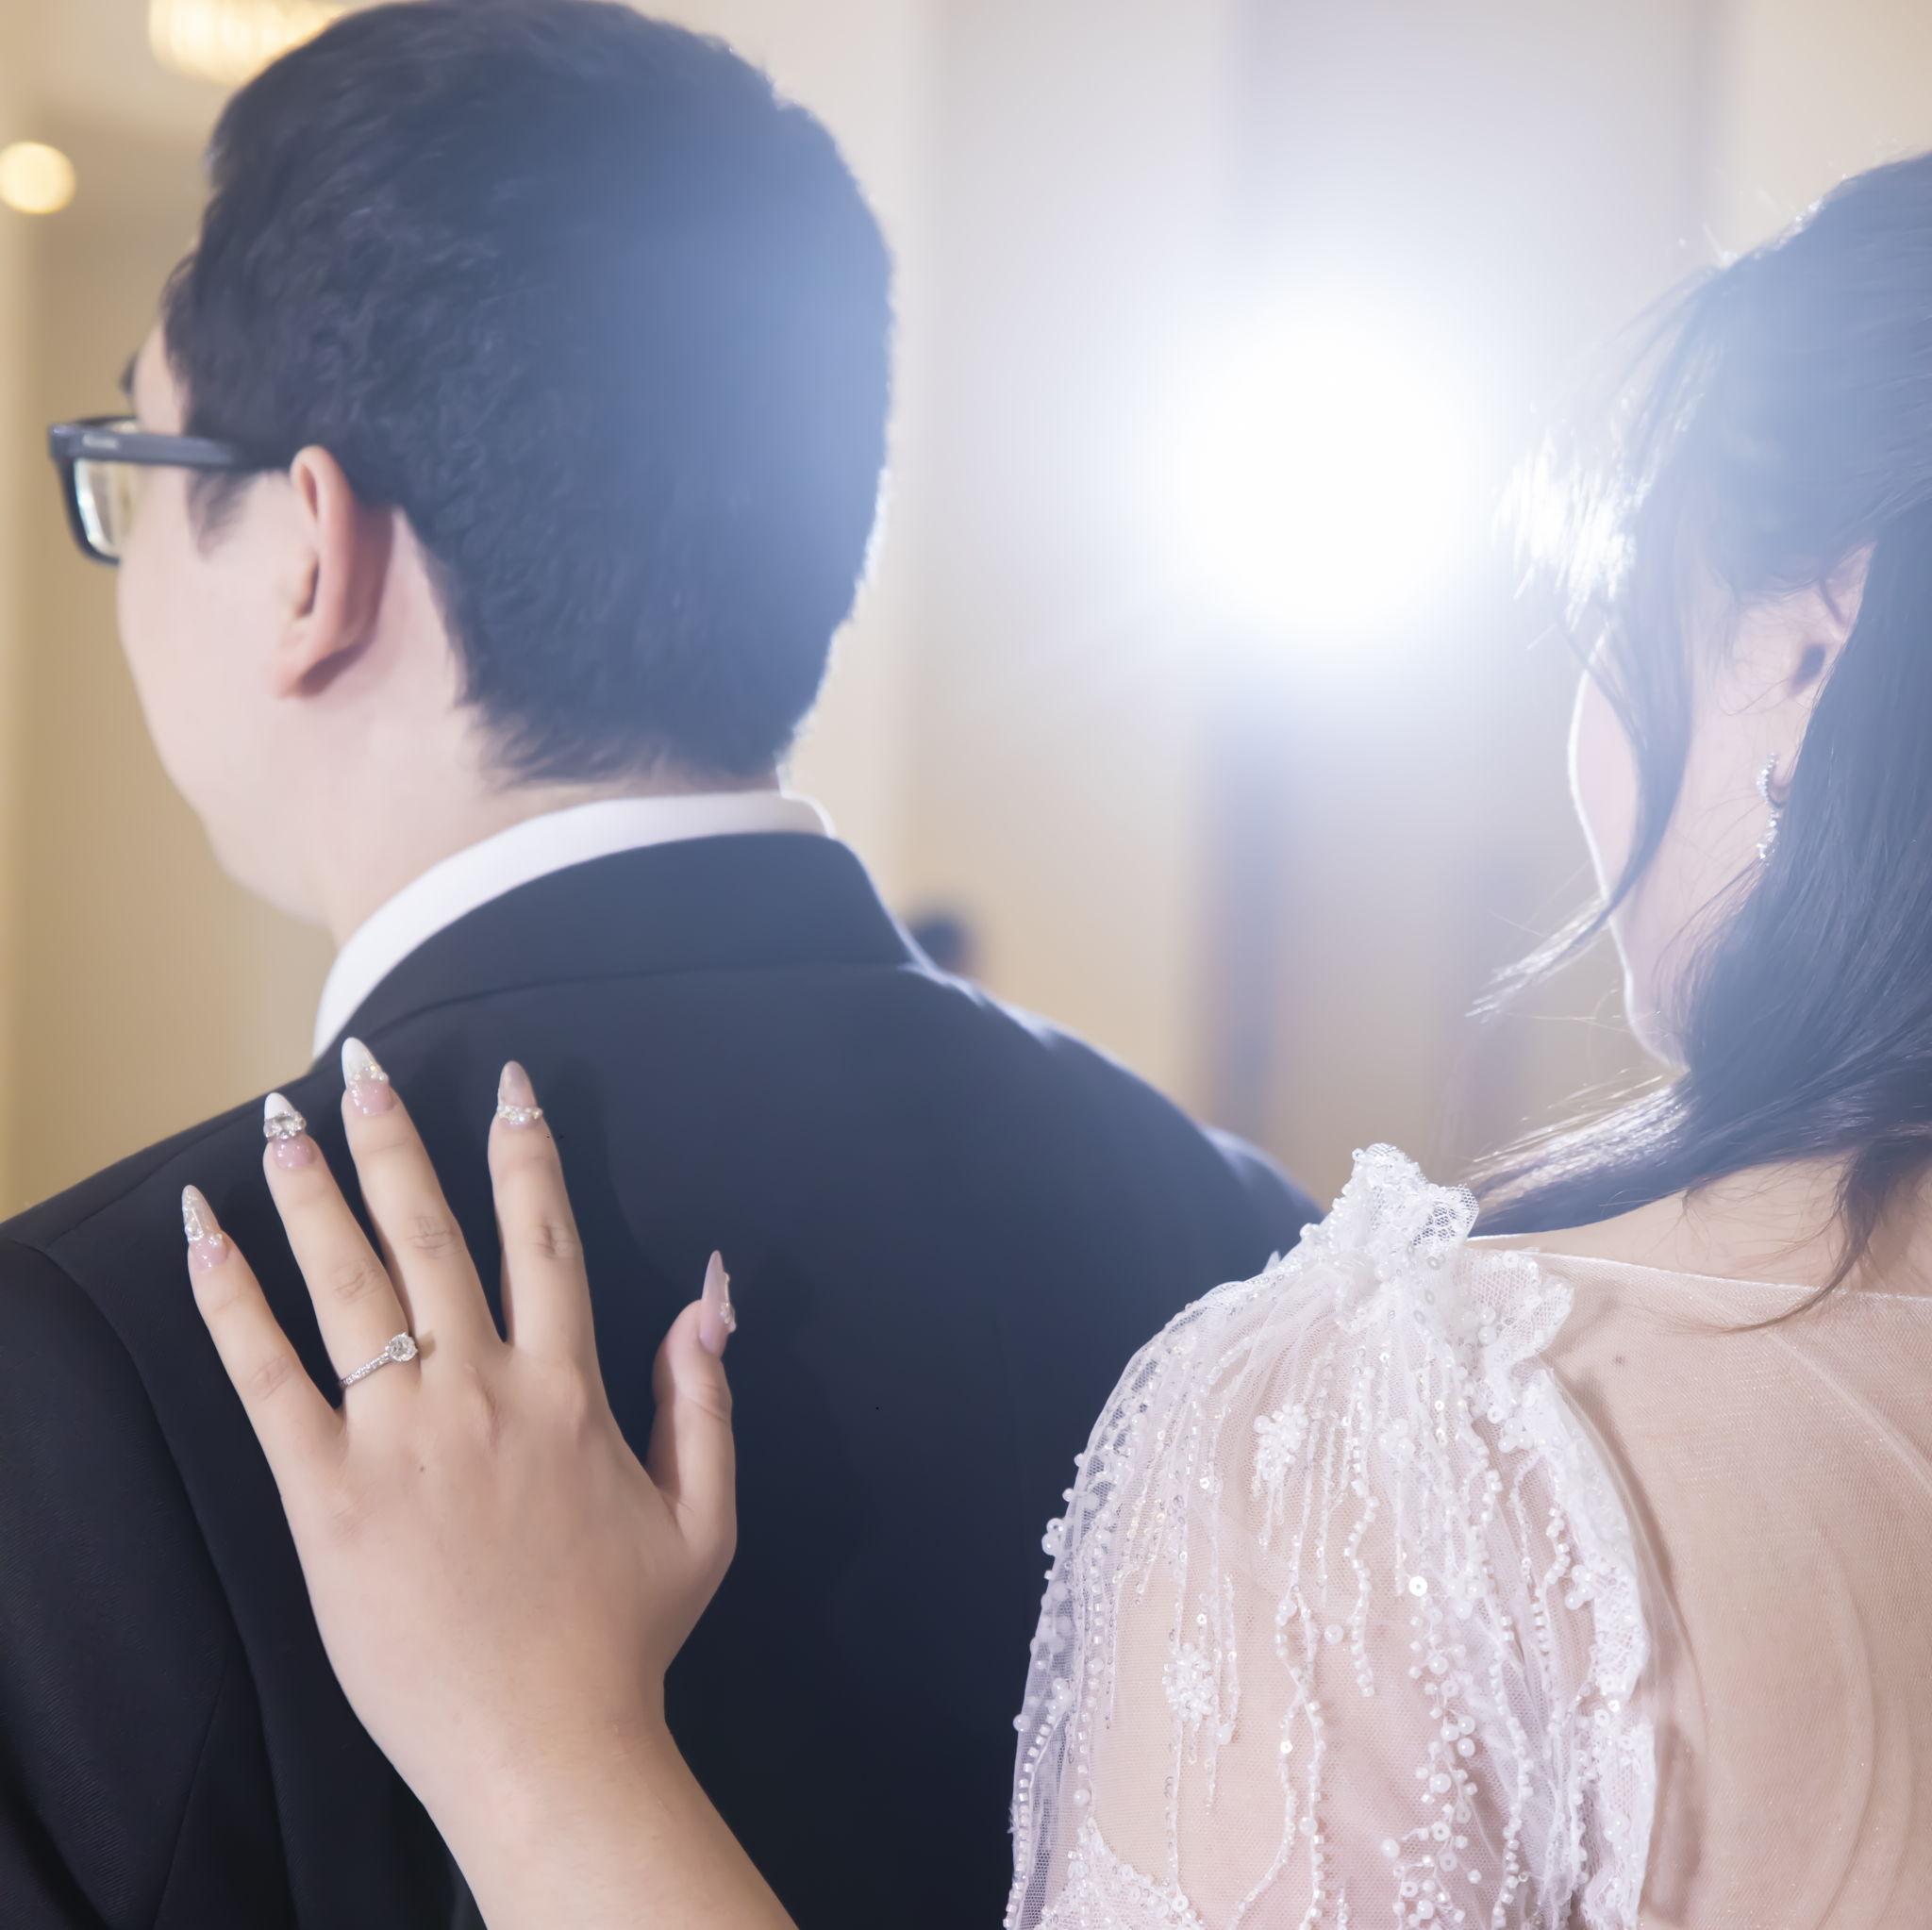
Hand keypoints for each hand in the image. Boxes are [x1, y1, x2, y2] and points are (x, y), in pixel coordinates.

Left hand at [180, 1047, 736, 1849]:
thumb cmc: (625, 1635)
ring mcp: (399, 1440)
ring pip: (348, 1287)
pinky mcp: (328, 1497)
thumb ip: (705, 1398)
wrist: (543, 1744)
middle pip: (430, 1237)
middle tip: (364, 1067)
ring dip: (311, 1194)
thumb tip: (712, 1294)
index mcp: (567, 1392)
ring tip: (280, 1117)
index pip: (543, 1239)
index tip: (506, 1084)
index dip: (525, 1152)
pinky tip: (205, 1240)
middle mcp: (481, 1393)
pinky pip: (270, 1383)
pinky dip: (233, 1306)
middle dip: (395, 1141)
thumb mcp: (704, 1517)